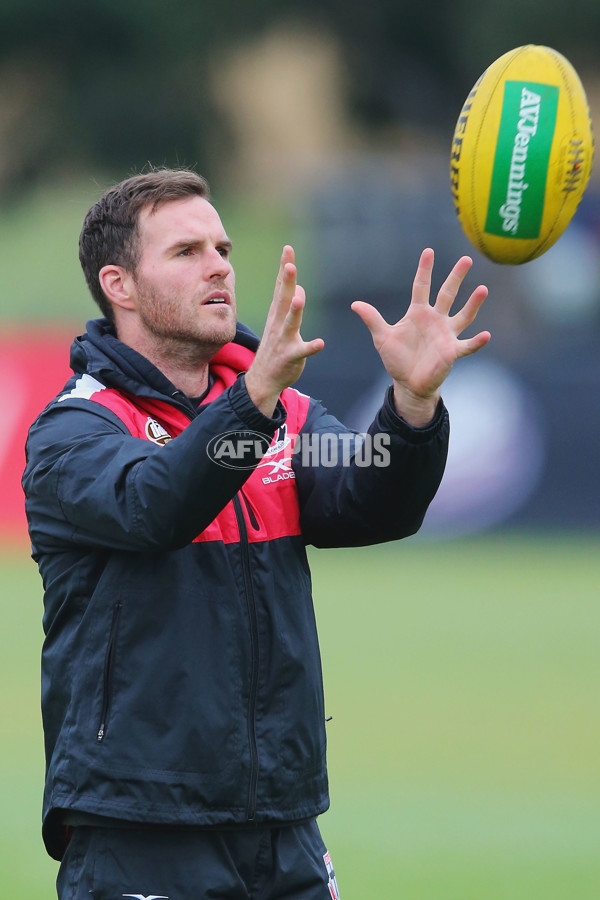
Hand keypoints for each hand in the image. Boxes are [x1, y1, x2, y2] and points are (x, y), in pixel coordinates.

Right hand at [245, 246, 323, 415]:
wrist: (262, 380)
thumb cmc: (275, 349)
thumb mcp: (282, 325)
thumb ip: (290, 306)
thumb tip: (299, 288)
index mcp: (277, 314)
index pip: (281, 287)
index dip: (284, 268)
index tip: (288, 249)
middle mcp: (278, 324)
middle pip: (283, 299)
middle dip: (286, 282)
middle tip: (289, 264)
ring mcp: (283, 340)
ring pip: (290, 323)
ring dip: (295, 311)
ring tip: (299, 298)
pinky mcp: (290, 357)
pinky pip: (301, 352)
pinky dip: (311, 347)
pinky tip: (320, 343)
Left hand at [351, 248, 490, 425]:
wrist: (409, 383)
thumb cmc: (397, 358)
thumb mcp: (382, 337)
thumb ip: (372, 319)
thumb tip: (355, 304)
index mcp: (418, 313)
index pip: (421, 286)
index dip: (424, 270)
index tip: (429, 251)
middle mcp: (435, 320)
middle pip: (447, 294)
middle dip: (456, 277)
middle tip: (466, 259)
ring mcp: (446, 335)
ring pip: (463, 316)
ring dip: (473, 304)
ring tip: (483, 289)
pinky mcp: (452, 351)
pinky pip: (467, 345)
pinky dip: (476, 341)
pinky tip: (486, 335)